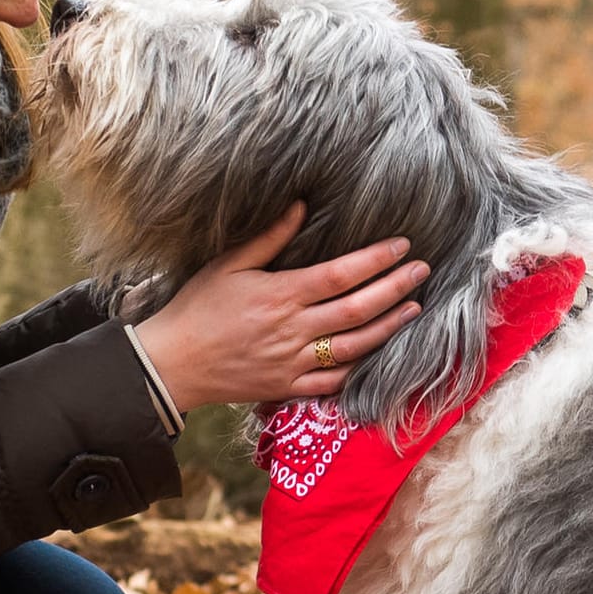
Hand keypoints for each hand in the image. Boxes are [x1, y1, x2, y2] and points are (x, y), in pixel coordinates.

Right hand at [131, 202, 425, 411]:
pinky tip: (380, 354)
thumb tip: (300, 206)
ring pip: (355, 346)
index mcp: (280, 294)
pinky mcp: (287, 387)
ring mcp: (293, 362)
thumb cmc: (196, 307)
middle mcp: (293, 330)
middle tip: (421, 271)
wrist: (171, 363)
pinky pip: (334, 382)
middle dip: (395, 288)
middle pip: (357, 309)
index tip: (402, 245)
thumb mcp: (227, 265)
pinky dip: (361, 370)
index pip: (340, 274)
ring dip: (388, 326)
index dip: (376, 260)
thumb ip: (269, 238)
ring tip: (413, 308)